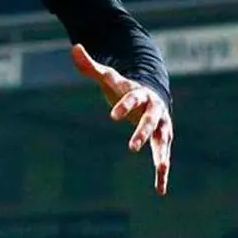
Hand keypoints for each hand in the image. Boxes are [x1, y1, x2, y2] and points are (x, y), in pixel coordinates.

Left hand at [71, 43, 172, 195]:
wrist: (151, 94)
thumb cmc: (125, 88)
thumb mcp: (108, 78)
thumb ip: (90, 65)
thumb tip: (74, 47)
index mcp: (139, 93)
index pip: (133, 98)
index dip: (124, 106)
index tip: (112, 116)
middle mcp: (154, 109)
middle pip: (151, 120)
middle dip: (143, 132)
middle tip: (132, 147)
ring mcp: (162, 125)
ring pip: (164, 139)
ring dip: (162, 154)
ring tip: (161, 169)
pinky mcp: (164, 140)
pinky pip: (164, 156)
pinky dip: (162, 173)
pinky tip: (161, 190)